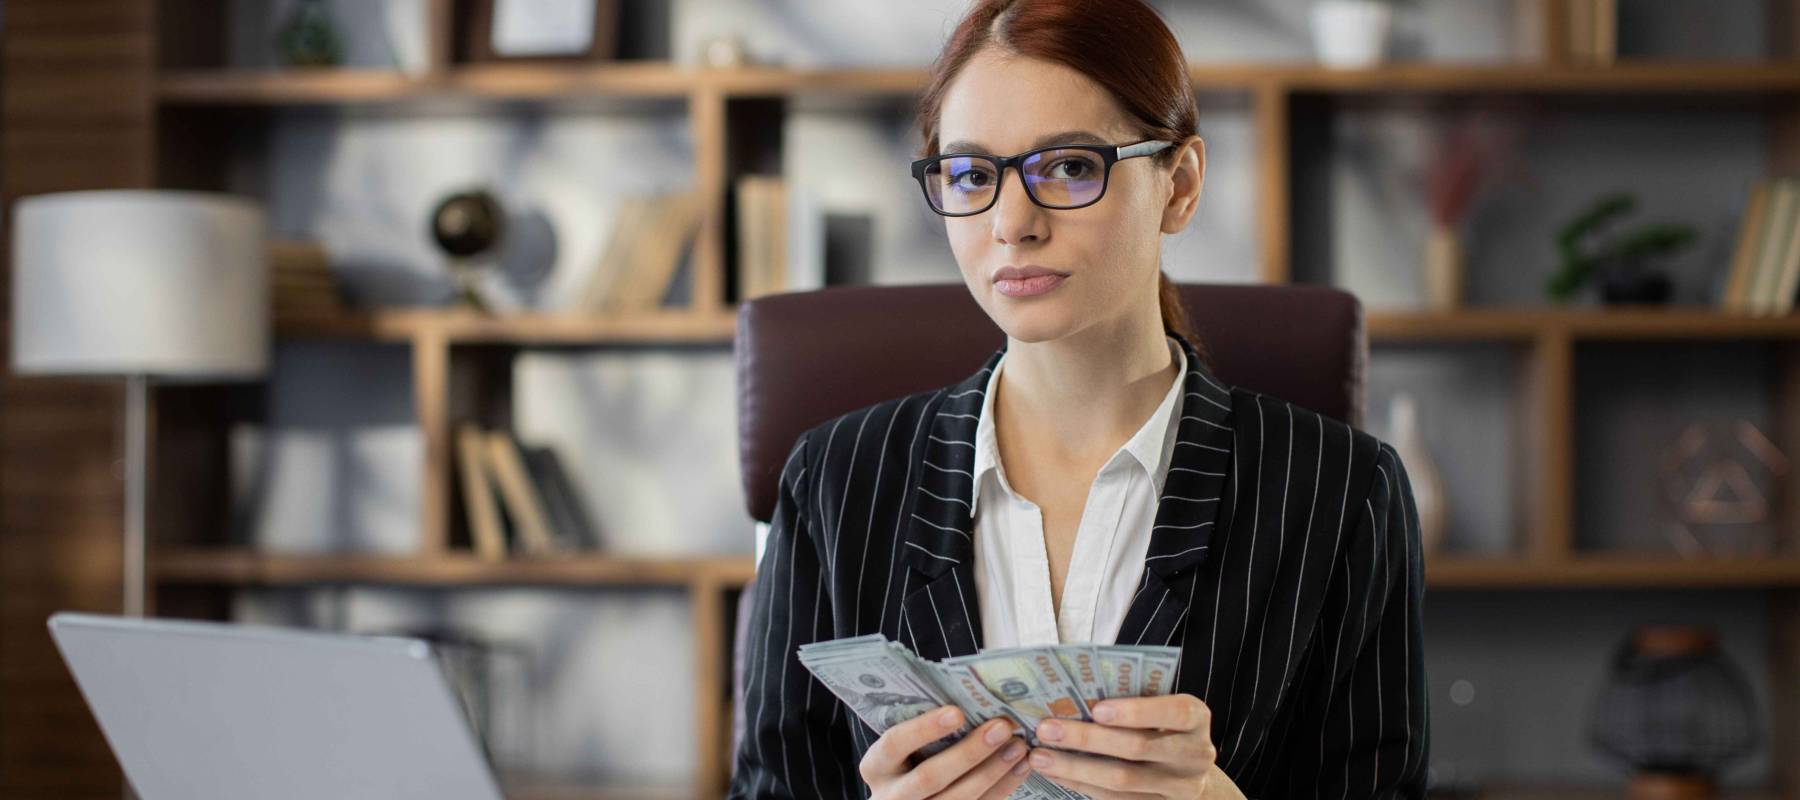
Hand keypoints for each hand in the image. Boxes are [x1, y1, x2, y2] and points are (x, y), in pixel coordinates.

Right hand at [859, 705, 1032, 798]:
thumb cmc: (909, 760)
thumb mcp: (904, 747)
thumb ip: (926, 730)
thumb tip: (971, 698)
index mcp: (876, 767)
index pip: (894, 744)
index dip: (924, 728)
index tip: (957, 712)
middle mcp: (891, 796)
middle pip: (929, 777)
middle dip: (969, 752)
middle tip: (1002, 727)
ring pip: (958, 799)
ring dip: (993, 771)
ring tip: (1018, 747)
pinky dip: (1002, 787)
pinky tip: (1020, 767)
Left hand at [1024, 694, 1245, 798]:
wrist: (1192, 773)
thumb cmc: (1165, 725)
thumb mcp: (1161, 705)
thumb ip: (1132, 697)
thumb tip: (1072, 692)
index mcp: (1196, 718)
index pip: (1174, 712)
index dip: (1137, 711)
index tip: (1097, 709)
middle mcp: (1194, 754)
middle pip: (1139, 748)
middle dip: (1088, 738)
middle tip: (1047, 728)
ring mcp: (1179, 787)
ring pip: (1123, 780)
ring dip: (1076, 767)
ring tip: (1041, 756)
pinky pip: (1115, 798)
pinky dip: (1082, 784)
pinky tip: (1055, 772)